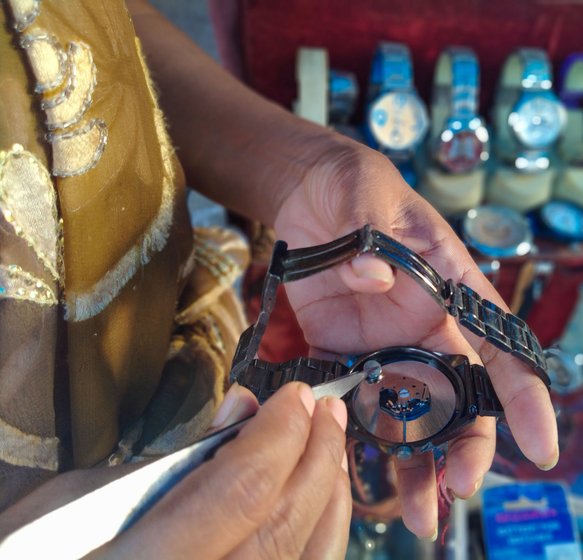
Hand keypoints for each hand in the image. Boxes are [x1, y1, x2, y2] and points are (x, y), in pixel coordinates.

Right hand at [88, 383, 350, 558]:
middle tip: (328, 410)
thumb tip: (242, 409)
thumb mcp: (80, 498)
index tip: (296, 396)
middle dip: (315, 457)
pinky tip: (325, 502)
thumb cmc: (36, 553)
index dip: (279, 435)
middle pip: (281, 527)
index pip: (240, 490)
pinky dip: (321, 537)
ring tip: (335, 446)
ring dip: (328, 497)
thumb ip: (166, 459)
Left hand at [273, 139, 557, 538]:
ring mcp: (377, 340)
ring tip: (414, 511)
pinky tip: (349, 464)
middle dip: (462, 446)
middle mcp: (419, 324)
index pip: (496, 346)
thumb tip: (377, 277)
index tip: (541, 445)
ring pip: (403, 408)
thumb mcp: (368, 196)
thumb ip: (374, 234)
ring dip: (410, 458)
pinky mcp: (334, 343)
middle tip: (455, 492)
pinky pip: (345, 393)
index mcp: (447, 289)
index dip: (523, 396)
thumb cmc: (353, 186)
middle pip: (453, 395)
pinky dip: (348, 429)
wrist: (307, 192)